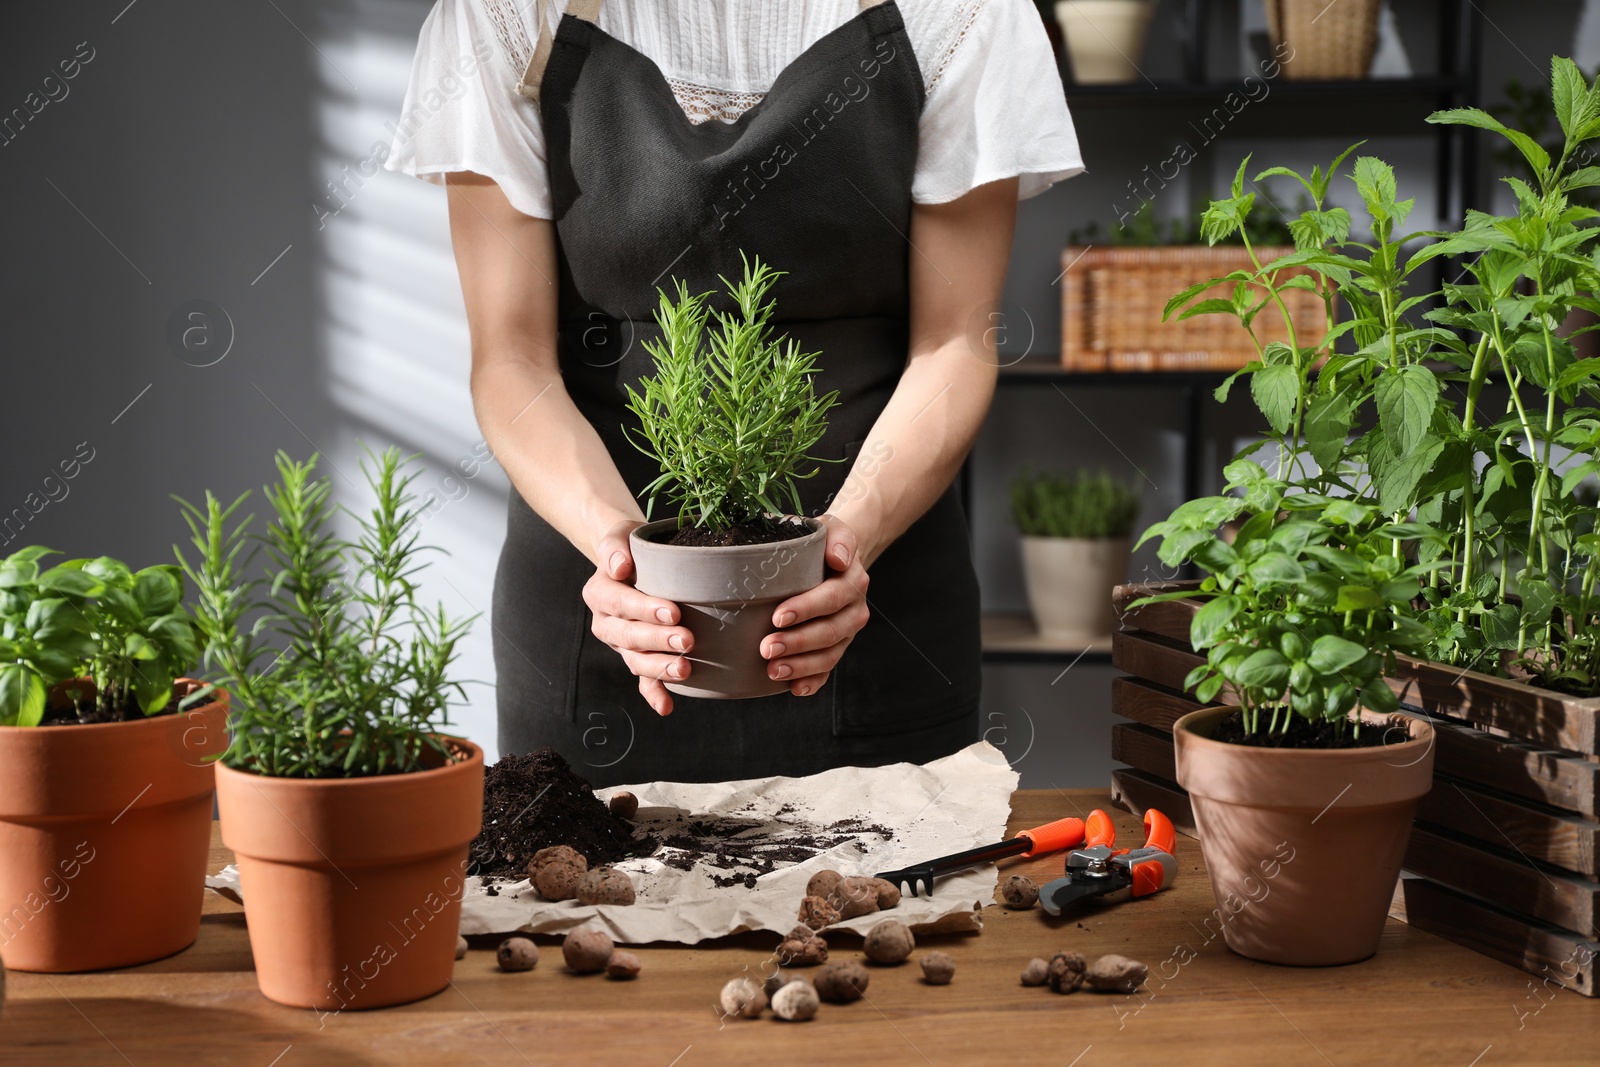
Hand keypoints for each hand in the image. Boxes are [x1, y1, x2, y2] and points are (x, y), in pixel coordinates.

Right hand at [582, 519, 692, 716]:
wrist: (633, 561)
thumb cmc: (632, 546)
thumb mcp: (619, 534)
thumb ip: (614, 546)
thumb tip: (620, 567)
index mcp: (599, 593)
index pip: (619, 603)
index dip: (645, 609)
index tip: (675, 611)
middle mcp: (606, 622)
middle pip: (628, 636)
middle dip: (658, 641)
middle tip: (687, 641)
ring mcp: (622, 644)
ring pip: (635, 661)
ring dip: (659, 668)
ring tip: (685, 669)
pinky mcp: (638, 657)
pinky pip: (642, 680)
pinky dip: (654, 693)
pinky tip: (667, 707)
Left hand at [761, 515, 870, 696]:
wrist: (836, 557)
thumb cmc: (822, 542)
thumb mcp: (830, 528)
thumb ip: (837, 538)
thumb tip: (838, 559)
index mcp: (852, 580)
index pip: (832, 597)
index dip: (807, 609)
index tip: (778, 616)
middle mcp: (854, 609)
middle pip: (830, 631)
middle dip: (798, 643)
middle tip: (766, 648)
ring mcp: (846, 631)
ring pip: (829, 654)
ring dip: (801, 666)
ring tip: (773, 670)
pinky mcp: (836, 647)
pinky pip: (828, 670)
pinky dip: (813, 682)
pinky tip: (794, 689)